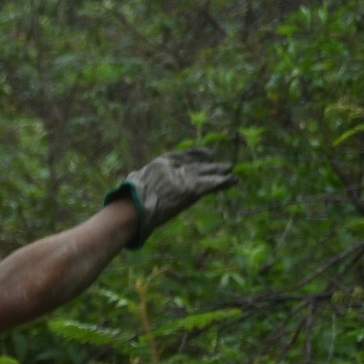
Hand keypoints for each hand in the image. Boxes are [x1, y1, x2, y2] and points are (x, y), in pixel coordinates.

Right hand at [109, 146, 234, 248]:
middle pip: (197, 163)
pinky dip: (223, 182)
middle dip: (209, 164)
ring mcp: (183, 177)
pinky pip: (211, 184)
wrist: (133, 209)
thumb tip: (137, 184)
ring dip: (220, 172)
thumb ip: (145, 180)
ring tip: (231, 170)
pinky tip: (233, 180)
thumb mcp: (135, 183)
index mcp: (161, 162)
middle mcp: (175, 166)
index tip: (207, 154)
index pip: (184, 155)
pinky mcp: (191, 189)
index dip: (196, 155)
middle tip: (222, 163)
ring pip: (206, 172)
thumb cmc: (130, 200)